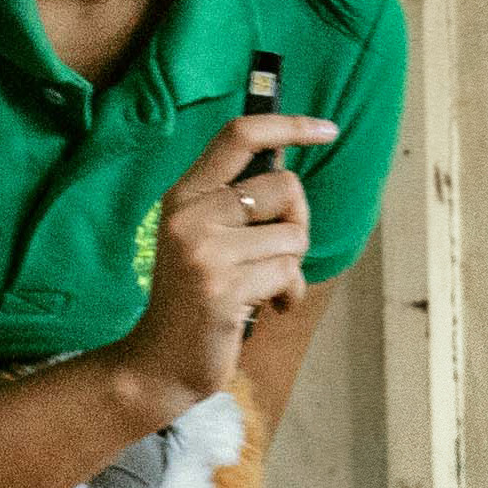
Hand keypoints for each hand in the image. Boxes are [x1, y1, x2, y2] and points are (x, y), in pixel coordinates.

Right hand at [115, 109, 340, 399]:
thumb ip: (237, 202)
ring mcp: (204, 252)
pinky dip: (288, 294)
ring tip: (263, 287)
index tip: (328, 129)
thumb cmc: (196, 296)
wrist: (160, 361)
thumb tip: (290, 170)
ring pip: (294, 235)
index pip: (238, 136)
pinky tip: (268, 308)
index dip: (288, 125)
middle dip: (298, 221)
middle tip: (278, 252)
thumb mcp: (204, 237)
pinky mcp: (222, 289)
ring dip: (291, 266)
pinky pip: (287, 274)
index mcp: (185, 194)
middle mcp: (190, 215)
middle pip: (285, 186)